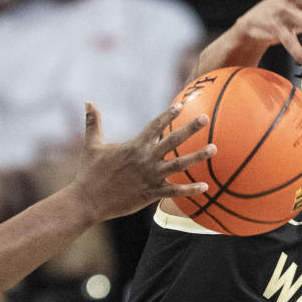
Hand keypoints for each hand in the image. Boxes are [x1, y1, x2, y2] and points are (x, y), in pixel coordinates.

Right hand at [72, 102, 214, 221]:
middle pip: (173, 140)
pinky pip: (175, 191)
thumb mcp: (91, 145)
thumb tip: (87, 101)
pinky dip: (190, 189)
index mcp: (134, 146)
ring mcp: (150, 177)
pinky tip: (205, 186)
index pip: (155, 126)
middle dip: (191, 128)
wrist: (88, 201)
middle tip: (206, 118)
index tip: (181, 106)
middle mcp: (145, 159)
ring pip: (179, 165)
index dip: (168, 115)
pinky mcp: (151, 194)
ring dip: (197, 156)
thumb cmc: (89, 173)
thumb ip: (92, 122)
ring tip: (214, 148)